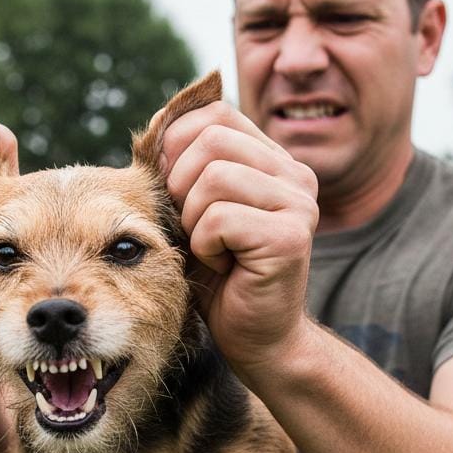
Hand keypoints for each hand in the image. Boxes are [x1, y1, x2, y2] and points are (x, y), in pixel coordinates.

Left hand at [161, 101, 318, 376]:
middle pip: (210, 140)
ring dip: (192, 221)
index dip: (177, 146)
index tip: (175, 191)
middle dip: (180, 187)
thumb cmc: (219, 275)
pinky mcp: (291, 236)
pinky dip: (204, 247)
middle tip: (194, 228)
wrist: (257, 338)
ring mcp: (299, 204)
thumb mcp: (194, 210)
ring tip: (212, 249)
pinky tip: (223, 266)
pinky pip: (217, 218)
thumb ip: (185, 168)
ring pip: (212, 178)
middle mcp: (295, 174)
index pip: (214, 115)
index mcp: (274, 161)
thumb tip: (153, 129)